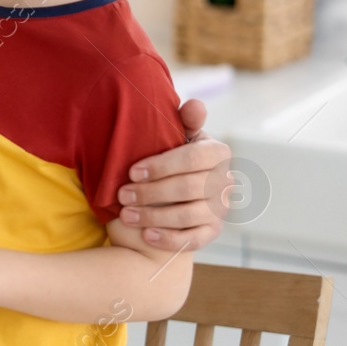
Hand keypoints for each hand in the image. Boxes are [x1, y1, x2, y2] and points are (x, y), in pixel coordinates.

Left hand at [116, 98, 231, 252]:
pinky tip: (146, 235)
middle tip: (122, 194)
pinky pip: (194, 240)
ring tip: (126, 214)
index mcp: (217, 153)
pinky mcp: (212, 231)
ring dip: (154, 216)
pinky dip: (169, 239)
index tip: (132, 171)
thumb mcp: (174, 135)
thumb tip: (194, 106)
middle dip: (151, 192)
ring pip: (188, 215)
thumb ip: (183, 121)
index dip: (163, 165)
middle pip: (189, 188)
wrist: (170, 189)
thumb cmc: (169, 156)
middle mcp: (225, 181)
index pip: (194, 158)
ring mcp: (220, 208)